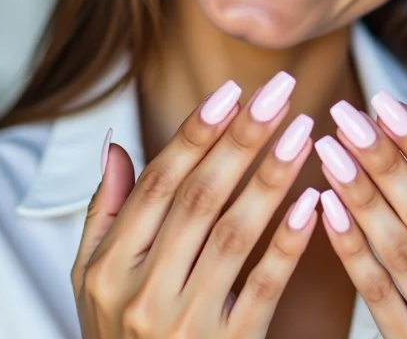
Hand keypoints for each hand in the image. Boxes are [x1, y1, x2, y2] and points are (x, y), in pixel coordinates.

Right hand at [71, 73, 322, 337]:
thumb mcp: (92, 283)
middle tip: (279, 92)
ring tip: (303, 132)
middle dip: (241, 139)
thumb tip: (113, 146)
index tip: (232, 91)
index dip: (196, 133)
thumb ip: (105, 215)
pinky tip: (314, 203)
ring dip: (270, 178)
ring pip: (233, 235)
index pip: (159, 183)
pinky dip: (288, 243)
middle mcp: (140, 292)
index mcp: (108, 267)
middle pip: (198, 198)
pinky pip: (264, 287)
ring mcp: (183, 323)